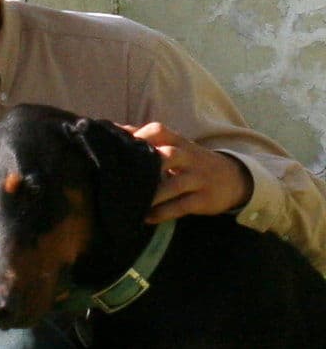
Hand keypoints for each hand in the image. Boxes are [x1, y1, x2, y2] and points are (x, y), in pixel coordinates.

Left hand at [123, 122, 252, 223]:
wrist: (233, 178)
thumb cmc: (192, 162)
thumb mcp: (178, 147)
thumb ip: (150, 142)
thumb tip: (115, 133)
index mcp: (178, 141)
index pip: (158, 130)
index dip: (137, 135)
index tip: (114, 143)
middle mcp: (188, 157)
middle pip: (168, 154)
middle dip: (147, 162)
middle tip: (124, 174)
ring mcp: (197, 178)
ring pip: (174, 184)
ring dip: (153, 193)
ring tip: (133, 201)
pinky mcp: (204, 199)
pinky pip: (182, 206)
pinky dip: (163, 213)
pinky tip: (147, 217)